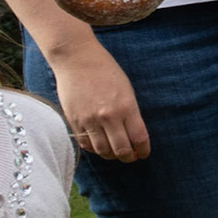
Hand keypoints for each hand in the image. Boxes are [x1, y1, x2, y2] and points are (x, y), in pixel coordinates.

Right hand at [49, 40, 149, 161]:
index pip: (139, 139)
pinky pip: (85, 144)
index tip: (144, 153)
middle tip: (131, 157)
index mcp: (127, 107)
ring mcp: (89, 120)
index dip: (143, 150)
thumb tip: (134, 135)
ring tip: (115, 152)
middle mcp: (108, 116)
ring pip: (103, 151)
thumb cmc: (106, 71)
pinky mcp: (74, 121)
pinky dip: (94, 149)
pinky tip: (99, 145)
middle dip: (129, 158)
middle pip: (122, 150)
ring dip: (111, 156)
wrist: (77, 59)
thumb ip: (130, 113)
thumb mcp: (127, 90)